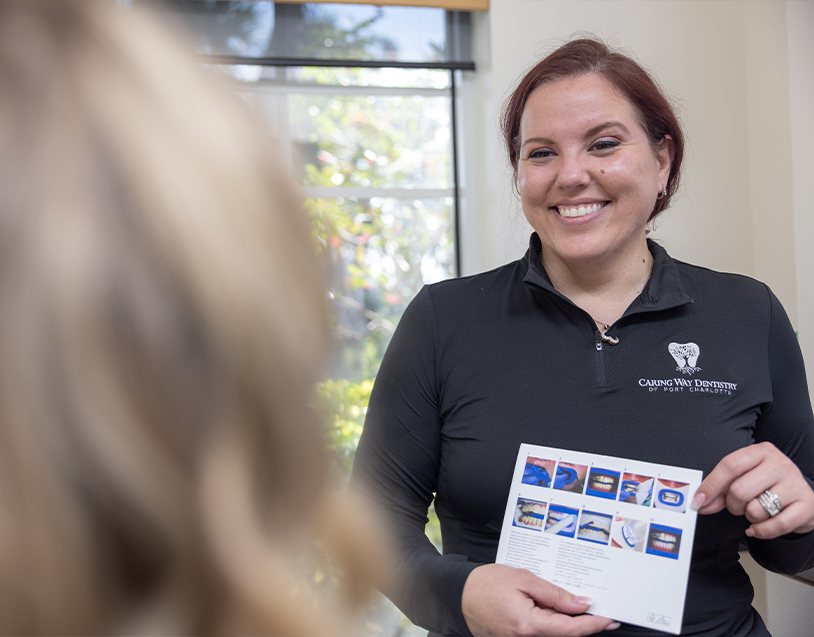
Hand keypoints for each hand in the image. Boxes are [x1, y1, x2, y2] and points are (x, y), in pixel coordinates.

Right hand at [461, 564, 618, 636]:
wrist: (459, 595)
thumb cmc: (487, 584)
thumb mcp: (523, 579)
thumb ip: (554, 594)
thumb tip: (581, 604)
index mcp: (530, 625)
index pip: (571, 629)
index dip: (594, 624)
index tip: (611, 618)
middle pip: (565, 633)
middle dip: (585, 622)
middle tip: (603, 609)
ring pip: (555, 633)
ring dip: (569, 621)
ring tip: (580, 604)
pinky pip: (542, 632)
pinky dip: (554, 622)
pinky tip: (558, 608)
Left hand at [692, 441, 813, 538]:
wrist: (802, 497)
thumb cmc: (767, 485)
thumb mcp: (744, 478)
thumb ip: (721, 489)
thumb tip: (701, 502)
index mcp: (760, 451)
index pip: (730, 465)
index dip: (711, 485)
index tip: (698, 501)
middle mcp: (779, 464)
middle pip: (739, 490)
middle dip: (732, 505)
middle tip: (736, 506)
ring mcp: (795, 484)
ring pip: (757, 509)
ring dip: (749, 516)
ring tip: (755, 510)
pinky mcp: (807, 505)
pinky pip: (777, 525)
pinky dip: (762, 531)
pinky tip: (758, 527)